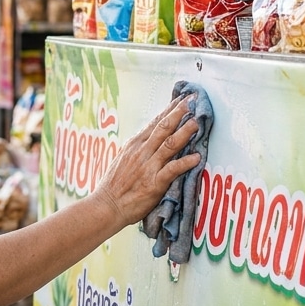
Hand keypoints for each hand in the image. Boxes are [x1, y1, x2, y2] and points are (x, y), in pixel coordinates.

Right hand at [92, 94, 200, 227]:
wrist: (106, 205)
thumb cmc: (114, 185)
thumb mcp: (123, 159)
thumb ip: (139, 148)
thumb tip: (151, 137)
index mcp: (135, 144)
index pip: (155, 122)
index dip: (170, 109)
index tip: (182, 99)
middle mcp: (142, 151)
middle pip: (164, 127)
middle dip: (179, 112)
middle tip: (193, 101)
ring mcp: (148, 166)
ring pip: (169, 144)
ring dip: (185, 132)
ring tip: (198, 122)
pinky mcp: (154, 182)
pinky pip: (172, 169)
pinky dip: (185, 162)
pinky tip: (197, 157)